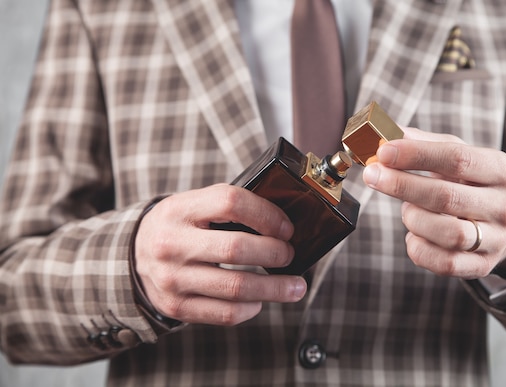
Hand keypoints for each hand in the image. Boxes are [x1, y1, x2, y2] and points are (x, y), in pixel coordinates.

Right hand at [134, 184, 306, 325]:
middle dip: (274, 253)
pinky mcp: (176, 307)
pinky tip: (259, 300)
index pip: (230, 202)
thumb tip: (282, 225)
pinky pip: (225, 313)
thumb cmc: (178, 226)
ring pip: (236, 287)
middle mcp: (171, 243)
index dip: (266, 214)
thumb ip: (228, 208)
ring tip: (295, 287)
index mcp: (179, 209)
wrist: (133, 255)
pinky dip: (250, 308)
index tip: (286, 228)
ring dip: (275, 288)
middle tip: (289, 255)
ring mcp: (172, 279)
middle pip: (236, 249)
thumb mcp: (193, 205)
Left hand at [362, 127, 505, 278]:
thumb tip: (386, 136)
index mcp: (502, 170)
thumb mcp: (458, 155)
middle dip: (402, 185)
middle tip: (373, 175)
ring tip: (407, 208)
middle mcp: (504, 206)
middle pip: (447, 197)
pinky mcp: (482, 266)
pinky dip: (419, 247)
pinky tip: (414, 234)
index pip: (457, 159)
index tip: (384, 152)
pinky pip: (444, 263)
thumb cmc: (472, 182)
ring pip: (447, 233)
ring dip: (414, 218)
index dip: (416, 155)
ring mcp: (496, 239)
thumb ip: (424, 144)